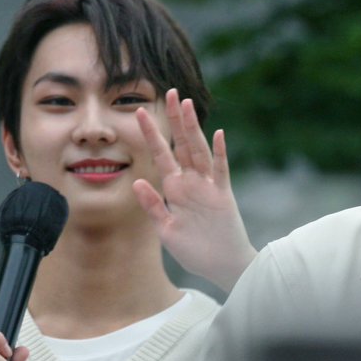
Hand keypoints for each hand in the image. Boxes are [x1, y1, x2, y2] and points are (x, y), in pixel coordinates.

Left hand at [133, 89, 256, 292]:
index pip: (161, 154)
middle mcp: (191, 182)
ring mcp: (208, 187)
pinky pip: (221, 171)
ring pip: (199, 150)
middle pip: (181, 144)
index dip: (151, 134)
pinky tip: (217, 135)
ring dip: (192, 128)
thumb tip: (137, 182)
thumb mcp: (165, 229)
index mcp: (174, 188)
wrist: (223, 268)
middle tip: (169, 92)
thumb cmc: (195, 249)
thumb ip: (152, 206)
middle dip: (174, 119)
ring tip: (186, 104)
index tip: (139, 112)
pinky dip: (219, 153)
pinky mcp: (223, 196)